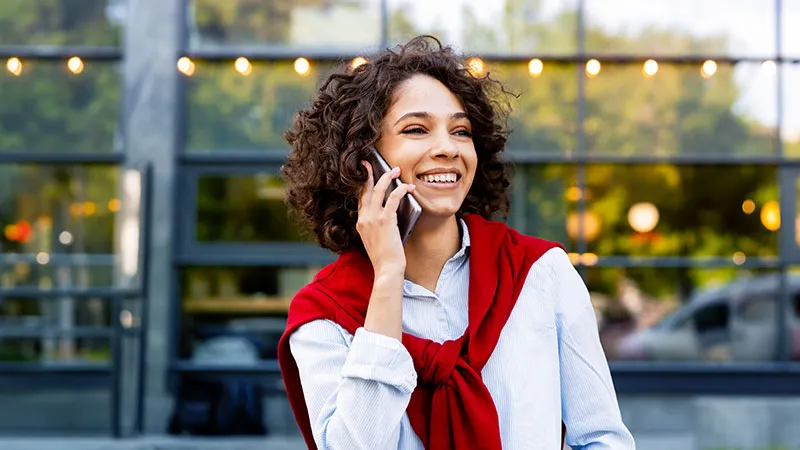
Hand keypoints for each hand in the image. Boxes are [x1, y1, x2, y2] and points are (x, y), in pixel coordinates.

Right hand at [357, 161, 415, 276]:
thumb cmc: (385, 257)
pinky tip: (407, 187)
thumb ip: (377, 225)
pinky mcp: (385, 220)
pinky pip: (392, 198)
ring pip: (378, 190)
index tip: (366, 174)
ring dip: (387, 177)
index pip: (360, 198)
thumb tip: (390, 211)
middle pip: (365, 190)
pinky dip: (400, 189)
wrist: (387, 269)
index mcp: (360, 223)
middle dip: (369, 174)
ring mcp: (373, 219)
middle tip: (371, 163)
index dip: (364, 184)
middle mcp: (363, 218)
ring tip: (396, 170)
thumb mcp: (375, 239)